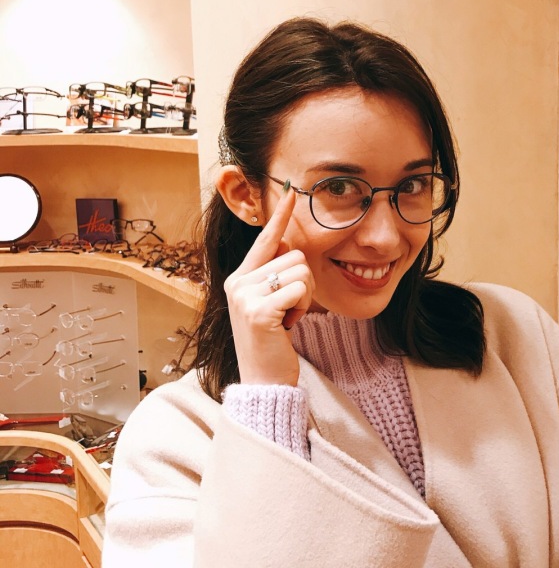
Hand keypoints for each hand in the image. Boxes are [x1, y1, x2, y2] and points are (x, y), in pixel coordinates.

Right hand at [223, 188, 313, 385]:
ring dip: (304, 297)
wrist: (263, 381)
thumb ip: (272, 273)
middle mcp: (238, 282)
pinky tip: (286, 326)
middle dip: (304, 283)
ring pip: (301, 271)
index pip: (264, 239)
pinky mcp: (259, 310)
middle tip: (288, 311)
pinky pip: (299, 290)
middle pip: (295, 255)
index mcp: (239, 278)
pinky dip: (302, 308)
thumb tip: (284, 241)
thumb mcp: (269, 303)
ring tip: (286, 319)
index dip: (279, 216)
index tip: (290, 192)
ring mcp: (245, 296)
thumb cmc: (271, 342)